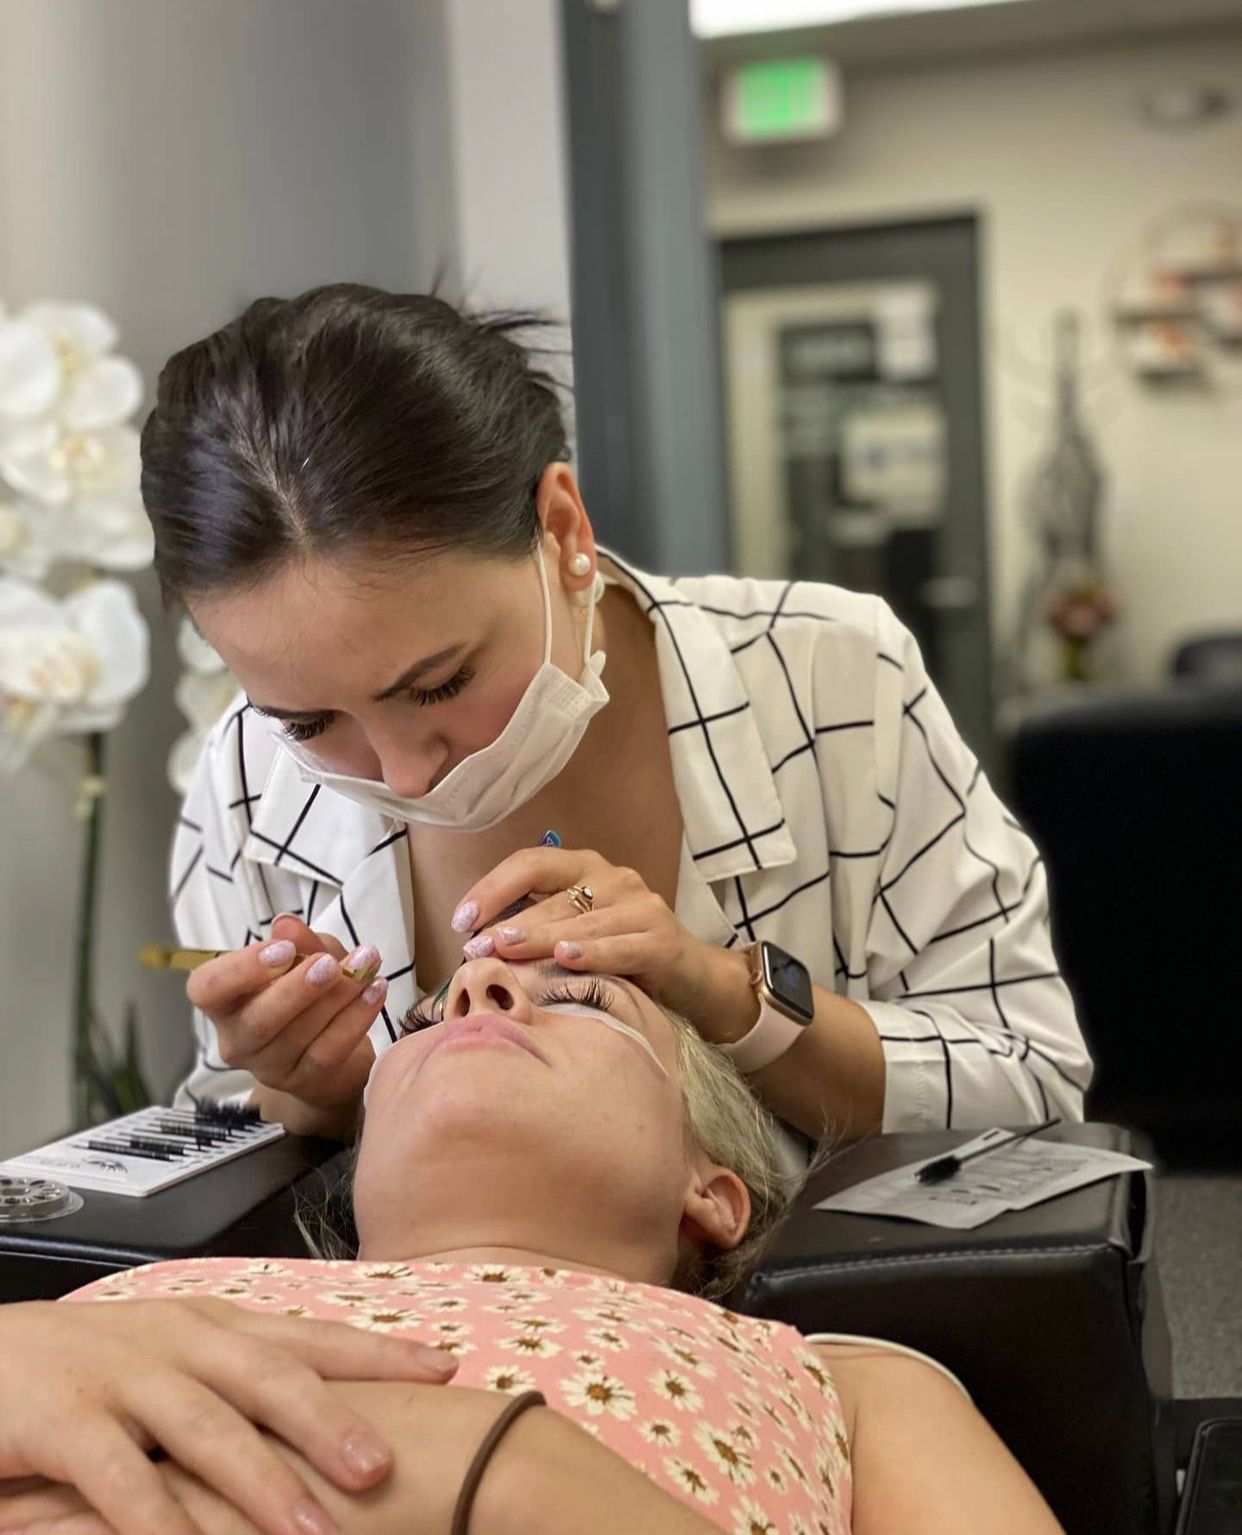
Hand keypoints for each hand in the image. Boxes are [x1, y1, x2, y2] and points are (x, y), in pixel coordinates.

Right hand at [0, 1298, 457, 1534]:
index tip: (444, 1366)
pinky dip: (157, 1521)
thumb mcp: (176, 1359)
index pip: (307, 1335)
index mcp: (212, 1325)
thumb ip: (243, 1382)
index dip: (375, 1351)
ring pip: (205, 1430)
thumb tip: (337, 1417)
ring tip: (312, 1530)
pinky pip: (119, 1479)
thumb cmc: (95, 1366)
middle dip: (330, 1422)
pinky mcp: (65, 1422)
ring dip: (261, 1483)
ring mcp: (122, 1379)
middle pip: (268, 1379)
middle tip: (382, 1467)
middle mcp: (178, 1343)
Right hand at [187, 914, 384, 1113]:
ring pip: (296, 1036)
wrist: (334, 1041)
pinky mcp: (303, 1082)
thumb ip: (298, 941)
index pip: (207, 989)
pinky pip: (328, 1053)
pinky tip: (375, 992)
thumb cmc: (309, 988)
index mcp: (224, 1002)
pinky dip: (355, 1020)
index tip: (283, 949)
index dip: (242, 968)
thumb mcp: (307, 955)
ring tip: (366, 968)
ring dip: (336, 998)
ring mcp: (268, 1067)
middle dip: (296, 988)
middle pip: (256, 1021)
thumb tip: (286, 924)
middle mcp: (237, 1039)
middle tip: (330, 964)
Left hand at [453, 847, 723, 1025]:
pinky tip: (567, 958)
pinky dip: (593, 952)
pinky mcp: (663, 941)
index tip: (461, 920)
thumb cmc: (620, 958)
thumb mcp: (576, 935)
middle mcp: (615, 879)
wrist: (693, 982)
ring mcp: (642, 907)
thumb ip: (538, 928)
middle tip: (475, 948)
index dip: (493, 887)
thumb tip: (476, 944)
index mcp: (586, 869)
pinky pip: (622, 946)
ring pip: (582, 921)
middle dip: (509, 922)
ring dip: (540, 937)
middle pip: (554, 895)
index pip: (532, 863)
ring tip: (506, 951)